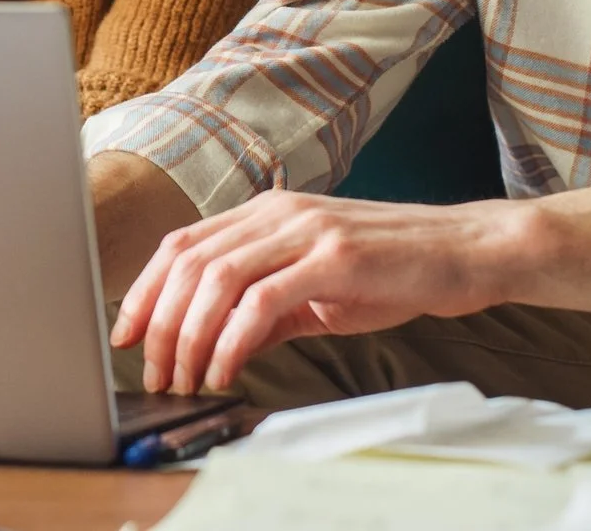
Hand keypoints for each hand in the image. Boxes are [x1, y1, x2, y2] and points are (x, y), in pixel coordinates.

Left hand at [110, 190, 524, 394]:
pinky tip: (226, 369)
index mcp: (267, 213)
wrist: (464, 252)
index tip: (126, 334)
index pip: (183, 244)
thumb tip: (218, 343)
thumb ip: (267, 306)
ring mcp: (305, 230)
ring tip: (186, 378)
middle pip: (188, 262)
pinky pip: (262, 301)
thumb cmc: (395, 268)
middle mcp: (278, 212)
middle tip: (155, 373)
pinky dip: (232, 341)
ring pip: (216, 279)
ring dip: (189, 336)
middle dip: (159, 324)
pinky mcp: (333, 257)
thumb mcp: (318, 286)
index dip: (146, 289)